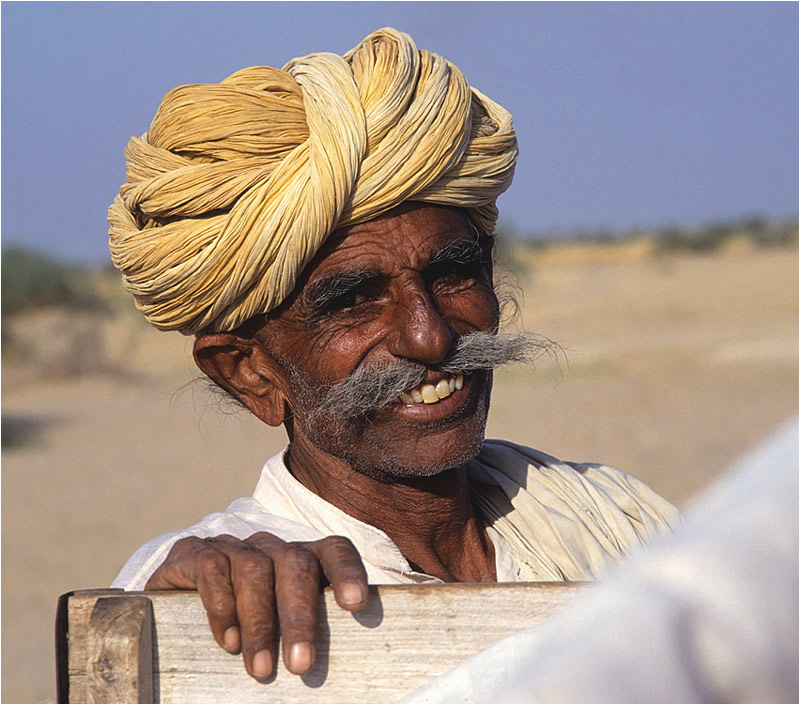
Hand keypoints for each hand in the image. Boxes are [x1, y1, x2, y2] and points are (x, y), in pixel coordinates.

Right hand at [144, 532, 367, 680]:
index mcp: (301, 559)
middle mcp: (270, 547)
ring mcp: (233, 547)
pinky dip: (222, 606)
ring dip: (260, 623)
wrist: (173, 611)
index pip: (334, 551)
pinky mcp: (194, 552)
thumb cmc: (244, 628)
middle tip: (301, 665)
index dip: (347, 571)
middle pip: (296, 564)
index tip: (356, 604)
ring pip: (255, 570)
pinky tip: (228, 641)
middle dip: (299, 616)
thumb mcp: (279, 631)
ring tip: (261, 669)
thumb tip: (341, 685)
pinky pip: (213, 569)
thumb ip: (304, 640)